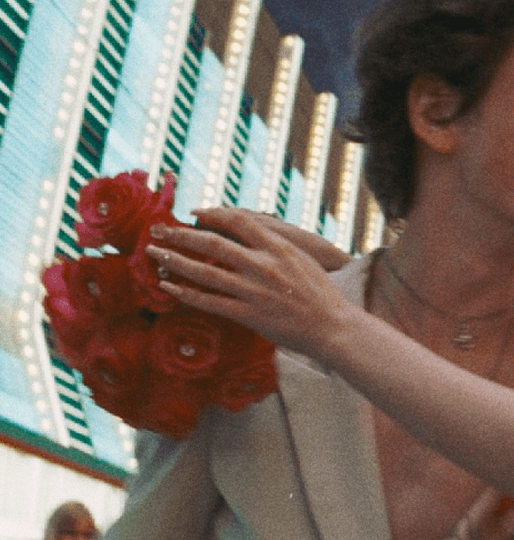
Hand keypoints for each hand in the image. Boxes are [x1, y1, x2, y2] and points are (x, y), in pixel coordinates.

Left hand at [145, 207, 356, 358]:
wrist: (333, 327)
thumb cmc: (321, 294)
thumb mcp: (302, 259)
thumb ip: (275, 246)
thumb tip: (248, 234)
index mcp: (280, 247)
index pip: (238, 222)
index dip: (211, 214)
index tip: (193, 213)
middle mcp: (264, 266)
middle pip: (213, 244)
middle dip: (181, 235)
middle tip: (157, 229)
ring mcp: (255, 291)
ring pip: (205, 273)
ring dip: (175, 262)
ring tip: (154, 255)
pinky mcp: (249, 315)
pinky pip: (209, 302)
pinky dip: (186, 294)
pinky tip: (169, 288)